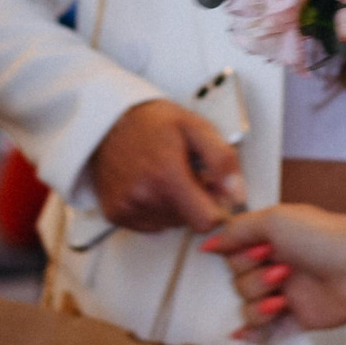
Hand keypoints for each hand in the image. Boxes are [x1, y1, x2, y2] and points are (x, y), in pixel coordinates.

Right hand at [91, 99, 244, 232]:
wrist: (109, 120)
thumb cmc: (151, 122)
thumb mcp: (196, 127)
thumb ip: (222, 159)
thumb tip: (237, 192)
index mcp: (167, 175)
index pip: (205, 221)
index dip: (215, 208)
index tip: (211, 192)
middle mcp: (144, 195)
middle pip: (188, 222)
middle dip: (194, 201)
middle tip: (185, 173)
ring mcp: (128, 206)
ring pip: (170, 223)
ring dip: (174, 205)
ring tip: (165, 175)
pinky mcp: (116, 213)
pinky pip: (150, 224)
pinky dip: (155, 209)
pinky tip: (150, 185)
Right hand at [205, 204, 345, 335]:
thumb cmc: (324, 235)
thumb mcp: (275, 219)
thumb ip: (237, 230)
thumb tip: (207, 243)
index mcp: (269, 241)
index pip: (233, 256)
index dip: (240, 257)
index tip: (260, 251)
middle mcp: (275, 267)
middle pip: (238, 284)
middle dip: (254, 279)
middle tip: (282, 269)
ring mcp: (286, 295)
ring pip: (248, 309)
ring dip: (259, 304)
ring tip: (283, 298)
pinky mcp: (298, 320)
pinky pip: (266, 332)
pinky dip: (255, 333)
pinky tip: (247, 333)